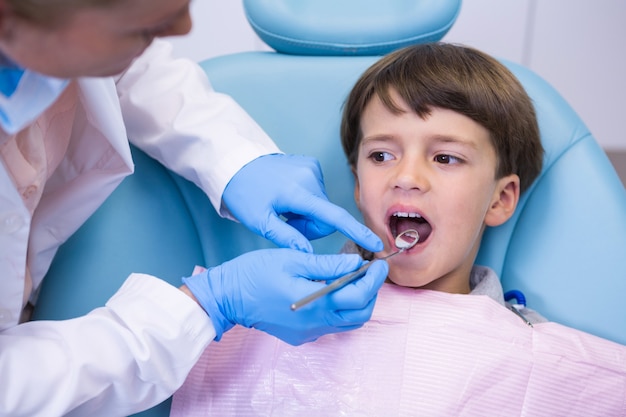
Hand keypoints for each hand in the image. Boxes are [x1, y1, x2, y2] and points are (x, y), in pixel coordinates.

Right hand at [182, 248, 388, 344]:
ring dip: (358, 302)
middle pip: (360, 314)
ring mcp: (308, 332)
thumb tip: (355, 263)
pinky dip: (340, 308)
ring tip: (355, 278)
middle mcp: (316, 323)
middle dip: (371, 292)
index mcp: (316, 302)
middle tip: (371, 270)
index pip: (359, 295)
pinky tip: (333, 290)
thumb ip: (327, 264)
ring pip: (348, 322)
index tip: (379, 263)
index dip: (374, 279)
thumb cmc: (255, 273)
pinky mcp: (301, 335)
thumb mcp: (292, 259)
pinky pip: (331, 325)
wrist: (227, 297)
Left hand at [222, 154, 382, 252]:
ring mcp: (312, 168)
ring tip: (283, 207)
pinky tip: (286, 195)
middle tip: (285, 222)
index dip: (357, 232)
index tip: (375, 243)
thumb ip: (287, 238)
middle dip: (309, 226)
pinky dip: (304, 200)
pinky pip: (316, 193)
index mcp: (298, 192)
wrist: (236, 163)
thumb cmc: (244, 192)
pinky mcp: (311, 165)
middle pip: (325, 217)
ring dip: (305, 213)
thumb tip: (308, 253)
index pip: (334, 217)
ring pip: (321, 206)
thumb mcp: (259, 221)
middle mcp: (311, 177)